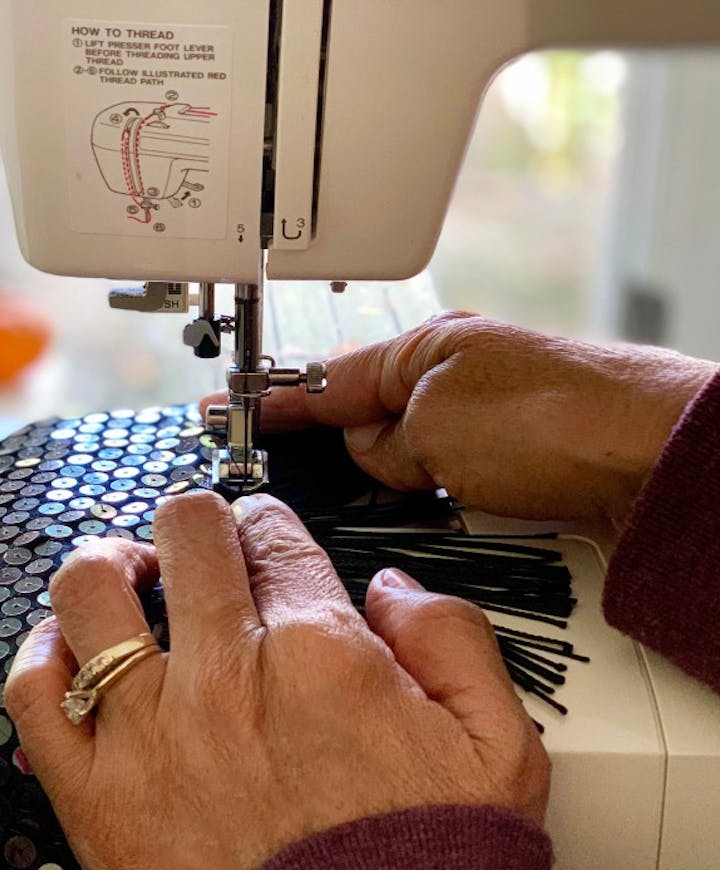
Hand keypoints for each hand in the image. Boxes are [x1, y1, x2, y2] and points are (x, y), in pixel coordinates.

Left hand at [6, 492, 548, 869]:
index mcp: (321, 656)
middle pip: (186, 535)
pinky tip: (67, 649)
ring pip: (91, 593)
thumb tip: (394, 587)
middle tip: (198, 540)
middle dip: (195, 520)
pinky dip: (42, 655)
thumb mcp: (495, 751)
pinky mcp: (98, 798)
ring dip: (106, 564)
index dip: (265, 520)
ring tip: (124, 573)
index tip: (261, 531)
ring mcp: (151, 735)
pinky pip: (35, 695)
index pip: (272, 535)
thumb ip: (453, 642)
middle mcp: (228, 681)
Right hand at [203, 313, 715, 524]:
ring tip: (358, 493)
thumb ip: (379, 444)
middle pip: (364, 416)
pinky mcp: (514, 456)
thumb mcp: (433, 429)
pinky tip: (415, 506)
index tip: (227, 407)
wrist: (656, 457)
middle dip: (329, 444)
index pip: (325, 378)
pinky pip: (439, 473)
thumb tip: (361, 458)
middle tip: (277, 469)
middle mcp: (454, 376)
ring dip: (382, 474)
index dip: (271, 399)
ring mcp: (485, 415)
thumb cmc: (558, 419)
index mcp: (426, 348)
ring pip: (401, 450)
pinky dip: (422, 490)